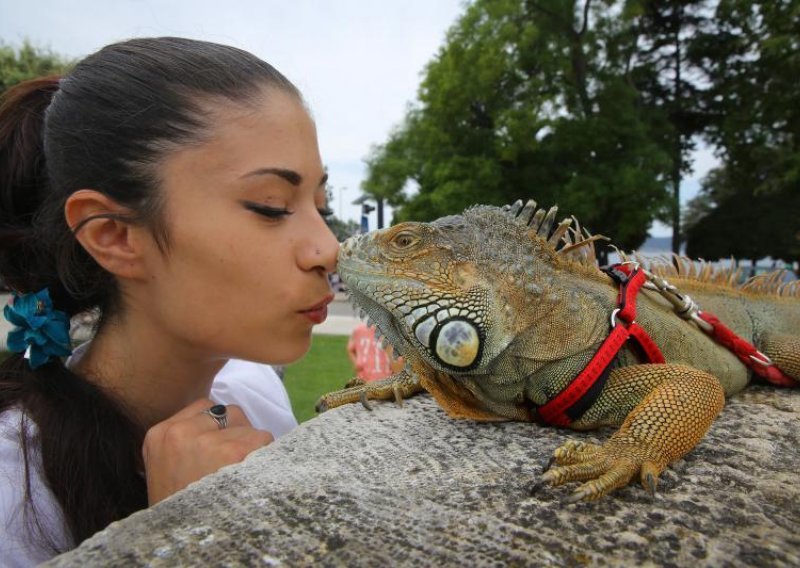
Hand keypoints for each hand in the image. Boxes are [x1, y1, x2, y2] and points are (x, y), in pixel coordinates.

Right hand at [142, 399, 273, 504]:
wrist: (185, 548)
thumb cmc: (182, 511)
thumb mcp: (168, 471)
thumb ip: (187, 442)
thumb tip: (219, 418)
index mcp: (159, 435)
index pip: (202, 408)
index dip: (216, 429)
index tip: (215, 454)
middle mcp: (180, 433)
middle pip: (226, 411)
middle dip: (234, 433)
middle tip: (227, 468)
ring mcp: (207, 441)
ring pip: (247, 426)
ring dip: (250, 446)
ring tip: (236, 478)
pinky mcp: (235, 451)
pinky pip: (264, 439)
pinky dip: (264, 457)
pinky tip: (248, 481)